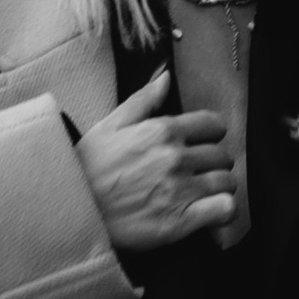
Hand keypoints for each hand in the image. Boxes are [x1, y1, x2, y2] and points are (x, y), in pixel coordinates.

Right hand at [77, 67, 237, 251]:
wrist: (71, 210)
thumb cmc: (88, 168)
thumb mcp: (109, 125)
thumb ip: (143, 100)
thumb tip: (166, 77)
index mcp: (163, 131)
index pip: (214, 125)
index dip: (210, 134)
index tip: (201, 144)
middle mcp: (176, 158)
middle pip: (222, 155)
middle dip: (213, 162)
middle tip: (197, 172)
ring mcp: (181, 190)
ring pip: (227, 181)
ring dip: (218, 186)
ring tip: (203, 192)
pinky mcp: (182, 221)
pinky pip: (226, 209)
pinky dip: (224, 210)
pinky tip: (211, 211)